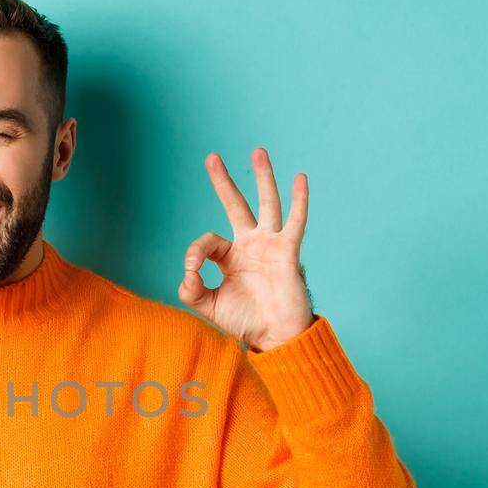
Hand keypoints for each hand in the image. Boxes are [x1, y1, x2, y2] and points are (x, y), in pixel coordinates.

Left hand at [178, 147, 314, 351]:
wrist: (276, 337)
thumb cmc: (246, 322)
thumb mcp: (210, 307)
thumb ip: (191, 291)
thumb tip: (187, 274)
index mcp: (230, 257)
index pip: (208, 241)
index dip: (194, 254)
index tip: (191, 273)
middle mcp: (250, 245)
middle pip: (236, 205)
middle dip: (223, 182)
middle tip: (211, 157)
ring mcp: (270, 245)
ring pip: (267, 203)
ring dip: (263, 177)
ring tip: (257, 151)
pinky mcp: (288, 251)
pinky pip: (295, 221)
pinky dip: (299, 200)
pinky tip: (300, 177)